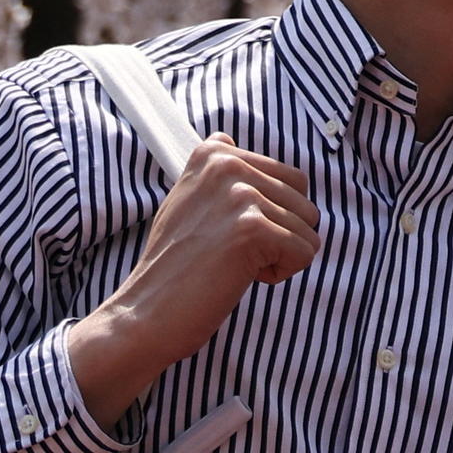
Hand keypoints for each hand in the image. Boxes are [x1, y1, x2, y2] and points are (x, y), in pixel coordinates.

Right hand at [65, 131, 320, 421]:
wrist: (145, 313)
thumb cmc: (173, 266)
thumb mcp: (190, 199)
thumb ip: (219, 173)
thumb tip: (230, 139)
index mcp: (214, 152)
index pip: (289, 178)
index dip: (270, 215)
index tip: (226, 233)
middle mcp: (227, 164)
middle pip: (303, 201)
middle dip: (280, 235)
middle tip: (230, 253)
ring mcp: (240, 194)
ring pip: (307, 228)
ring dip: (279, 256)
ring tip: (231, 264)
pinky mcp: (253, 228)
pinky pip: (305, 251)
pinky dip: (282, 273)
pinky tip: (240, 277)